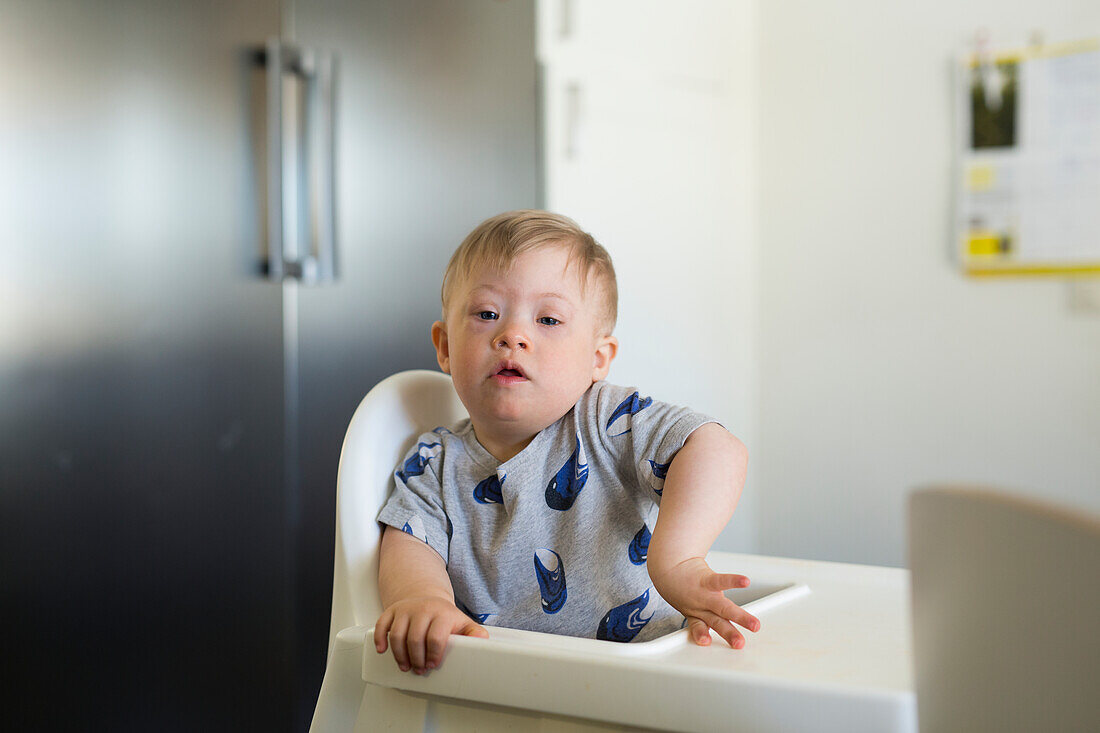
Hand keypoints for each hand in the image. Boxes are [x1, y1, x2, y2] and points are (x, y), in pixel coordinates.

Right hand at [374, 595, 488, 673]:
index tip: (432, 665)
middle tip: (419, 670)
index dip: (433, 655)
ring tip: (405, 666)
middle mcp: (423, 609)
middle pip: (415, 639)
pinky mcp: (392, 611)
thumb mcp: (462, 623)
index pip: (436, 637)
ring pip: (397, 634)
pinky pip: (381, 625)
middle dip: (416, 659)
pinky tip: (382, 650)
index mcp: (442, 613)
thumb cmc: (444, 616)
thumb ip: (473, 633)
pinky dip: (379, 639)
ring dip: (399, 655)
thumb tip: (482, 641)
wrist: (427, 599)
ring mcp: (406, 609)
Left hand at [651, 557, 760, 648]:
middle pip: (717, 622)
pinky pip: (722, 580)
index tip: (705, 642)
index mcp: (696, 616)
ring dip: (739, 617)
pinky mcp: (709, 579)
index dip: (701, 635)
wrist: (670, 566)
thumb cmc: (683, 590)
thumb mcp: (689, 609)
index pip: (700, 628)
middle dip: (729, 634)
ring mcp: (705, 594)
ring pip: (723, 607)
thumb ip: (702, 624)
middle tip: (740, 643)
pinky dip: (734, 581)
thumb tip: (718, 638)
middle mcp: (701, 607)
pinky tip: (745, 582)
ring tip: (754, 624)